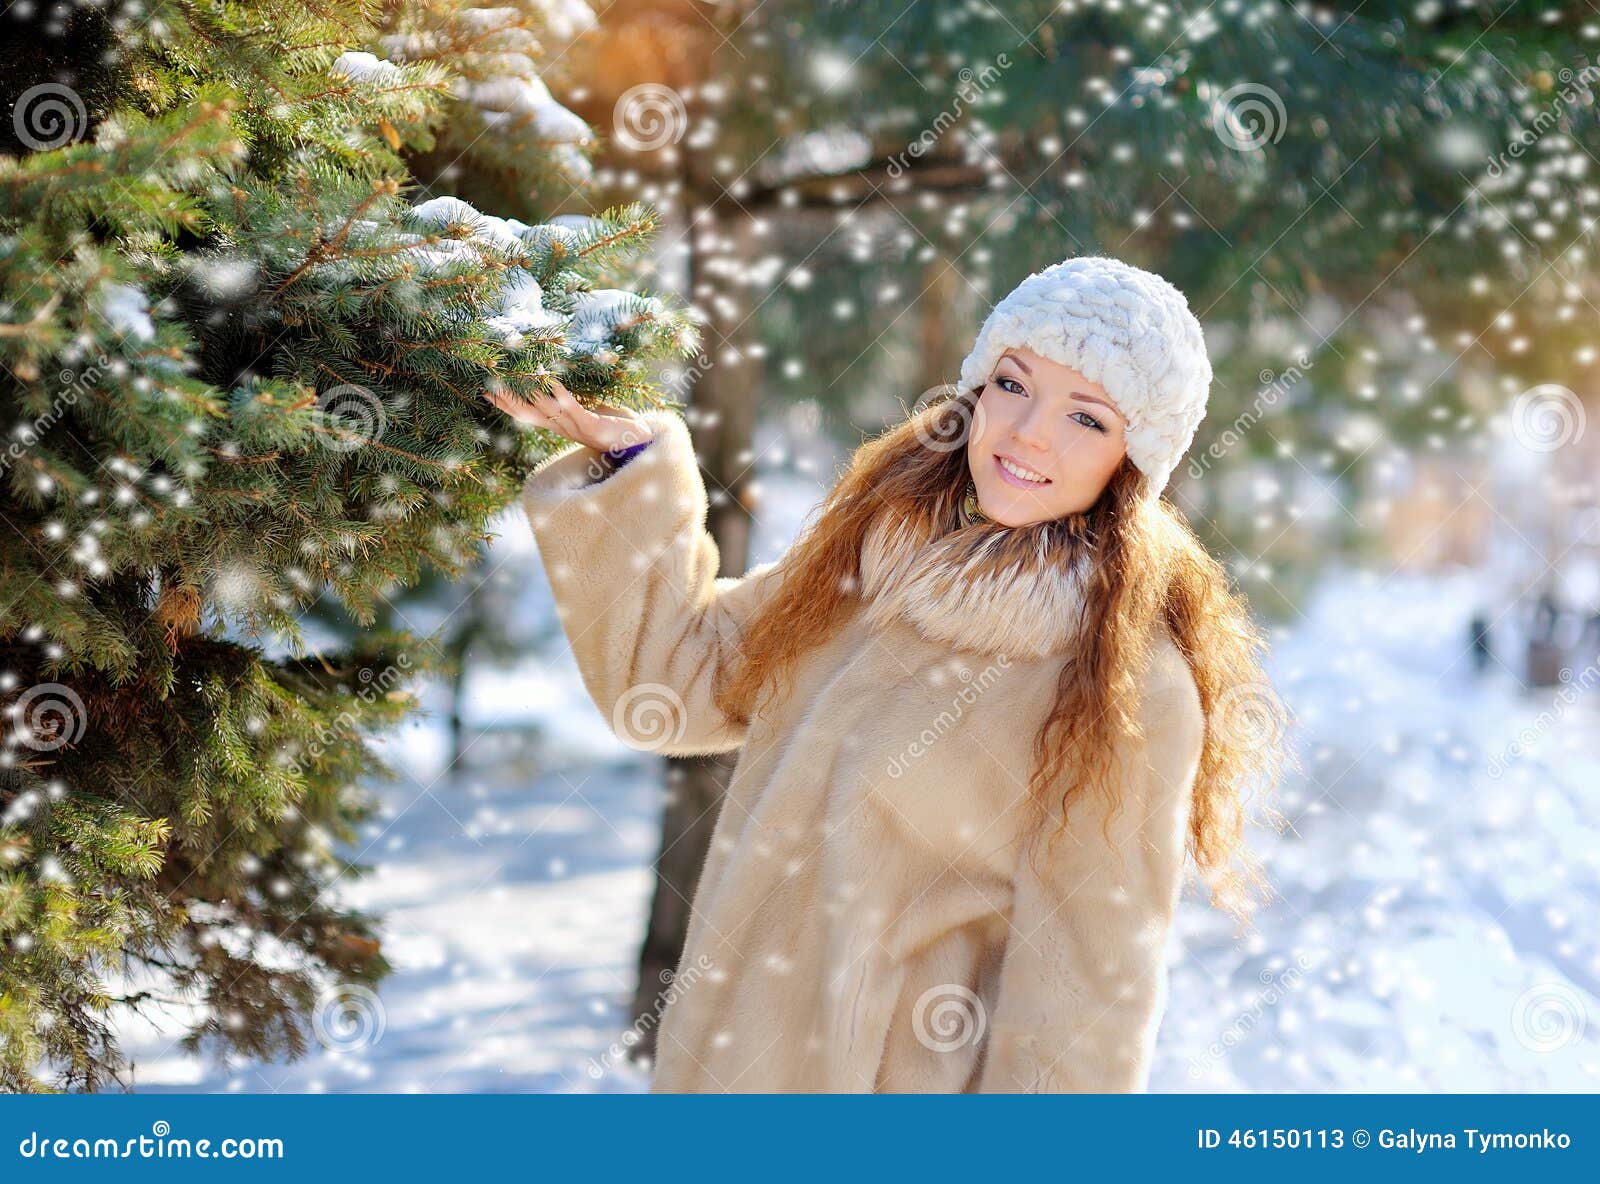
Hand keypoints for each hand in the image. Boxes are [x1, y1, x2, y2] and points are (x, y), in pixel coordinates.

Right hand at [485, 377, 653, 451]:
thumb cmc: (614, 424)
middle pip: (528, 413)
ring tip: (517, 374)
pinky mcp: (593, 425)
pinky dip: (562, 395)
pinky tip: (552, 381)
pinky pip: (573, 410)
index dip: (505, 403)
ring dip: (531, 392)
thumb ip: (570, 401)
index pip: (525, 414)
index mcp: (558, 424)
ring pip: (547, 409)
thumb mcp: (587, 411)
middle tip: (490, 381)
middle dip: (509, 398)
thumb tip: (555, 382)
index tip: (484, 389)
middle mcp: (562, 428)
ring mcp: (576, 428)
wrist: (640, 443)